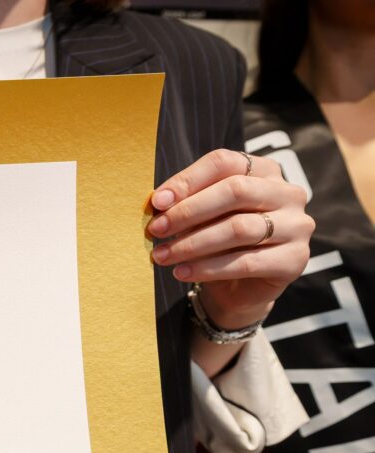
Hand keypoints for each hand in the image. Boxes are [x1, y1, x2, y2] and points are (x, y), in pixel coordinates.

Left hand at [148, 149, 313, 327]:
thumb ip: (186, 203)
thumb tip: (159, 201)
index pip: (224, 163)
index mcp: (264, 171)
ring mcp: (297, 226)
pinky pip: (246, 262)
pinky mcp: (295, 260)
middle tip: (156, 229)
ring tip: (161, 256)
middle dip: (188, 211)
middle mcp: (288, 193)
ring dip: (192, 244)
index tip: (157, 202)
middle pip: (235, 191)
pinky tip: (182, 272)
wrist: (240, 288)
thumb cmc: (218, 242)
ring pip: (239, 228)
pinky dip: (208, 268)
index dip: (188, 180)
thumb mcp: (201, 217)